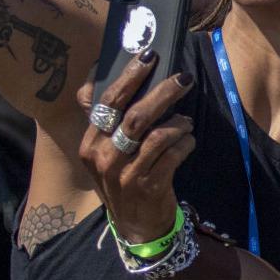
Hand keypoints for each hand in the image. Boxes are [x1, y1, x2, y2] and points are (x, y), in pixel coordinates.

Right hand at [77, 50, 195, 243]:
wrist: (137, 224)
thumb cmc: (126, 176)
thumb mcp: (108, 151)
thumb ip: (112, 118)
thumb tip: (120, 70)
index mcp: (90, 143)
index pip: (107, 103)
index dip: (129, 77)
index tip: (149, 55)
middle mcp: (103, 158)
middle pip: (134, 116)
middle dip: (162, 92)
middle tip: (184, 78)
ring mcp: (125, 174)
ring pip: (157, 134)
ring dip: (179, 122)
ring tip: (186, 120)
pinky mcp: (149, 187)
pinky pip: (173, 154)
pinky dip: (186, 143)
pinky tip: (188, 141)